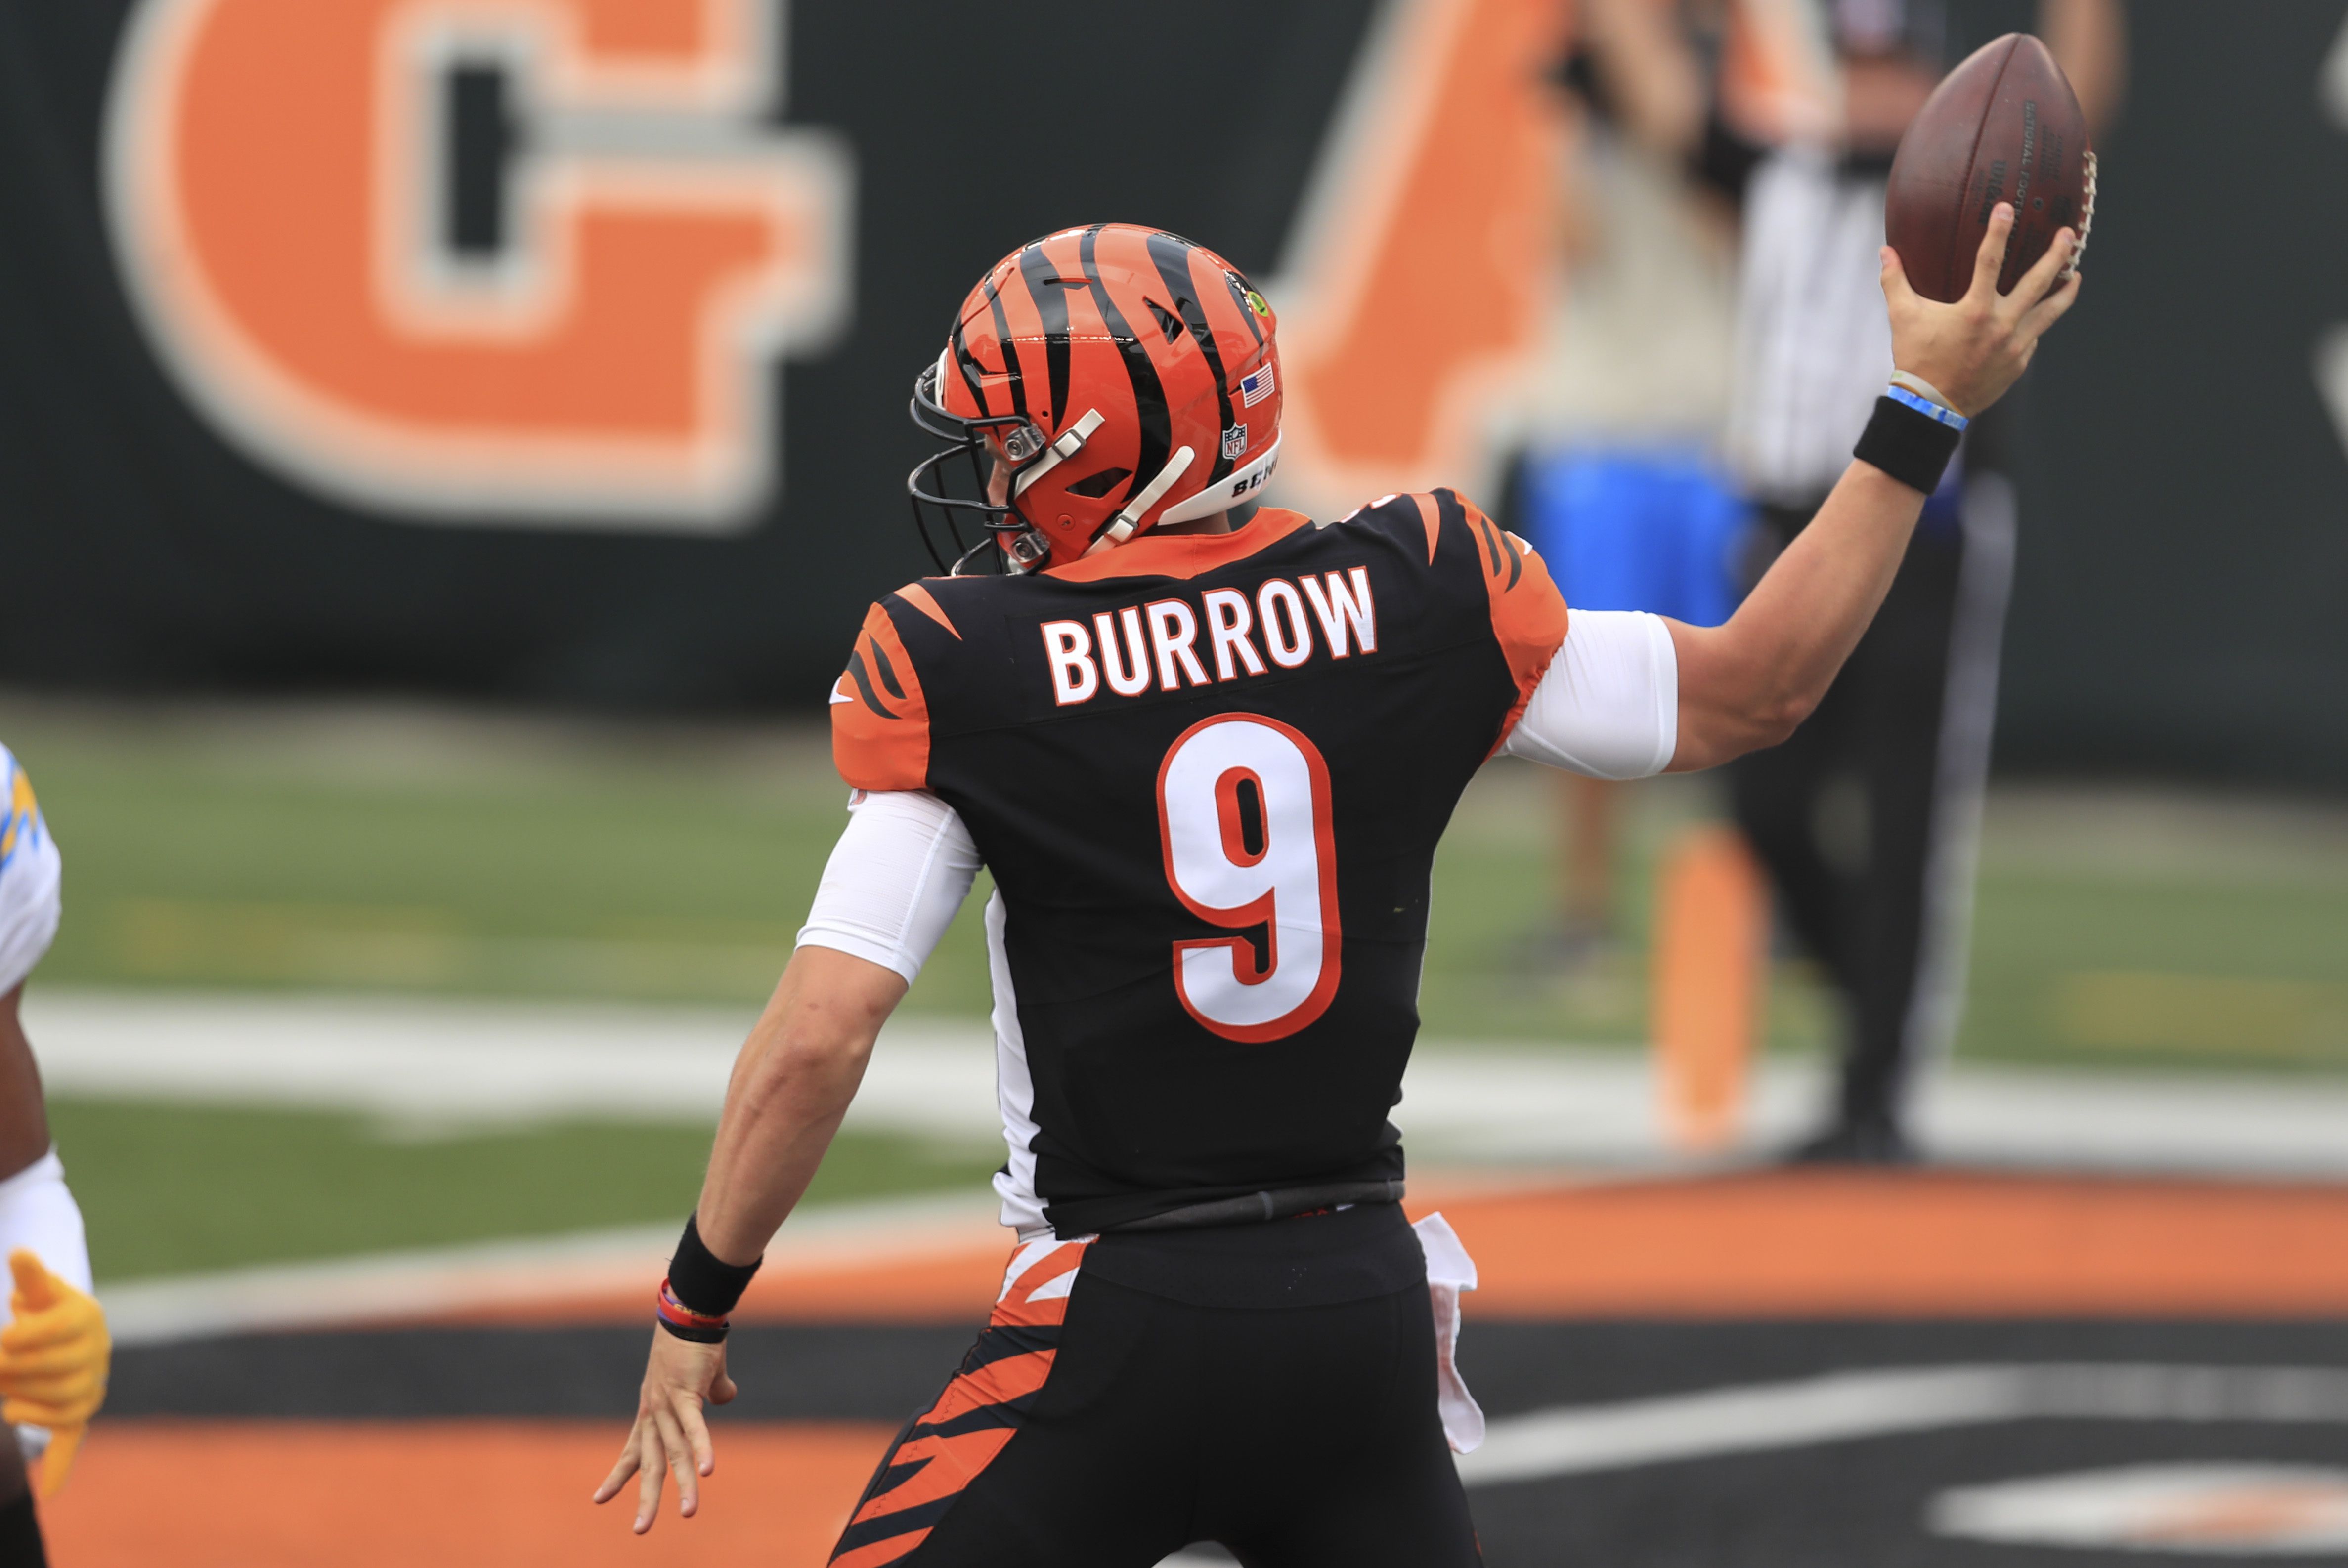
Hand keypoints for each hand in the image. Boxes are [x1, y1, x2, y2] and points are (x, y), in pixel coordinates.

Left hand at [0, 1249, 109, 1498]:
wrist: (63, 1335)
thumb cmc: (41, 1308)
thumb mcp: (37, 1290)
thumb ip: (29, 1276)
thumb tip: (18, 1254)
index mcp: (87, 1316)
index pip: (57, 1330)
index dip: (25, 1337)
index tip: (5, 1340)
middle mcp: (97, 1351)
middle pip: (55, 1368)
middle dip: (17, 1370)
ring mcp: (90, 1385)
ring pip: (59, 1402)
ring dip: (25, 1402)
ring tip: (5, 1394)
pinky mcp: (78, 1414)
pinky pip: (71, 1439)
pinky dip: (59, 1466)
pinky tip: (46, 1491)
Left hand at [591, 1327, 737, 1532]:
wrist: (690, 1311)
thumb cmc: (695, 1341)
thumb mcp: (700, 1374)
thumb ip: (711, 1392)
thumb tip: (726, 1398)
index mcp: (652, 1410)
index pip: (632, 1451)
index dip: (618, 1476)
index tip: (599, 1500)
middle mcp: (654, 1412)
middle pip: (650, 1463)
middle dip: (646, 1498)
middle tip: (640, 1531)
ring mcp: (667, 1404)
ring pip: (675, 1452)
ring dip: (683, 1485)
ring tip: (690, 1513)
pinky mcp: (686, 1393)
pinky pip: (694, 1427)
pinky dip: (702, 1449)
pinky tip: (708, 1471)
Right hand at [1882, 202, 2080, 415]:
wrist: (1930, 406)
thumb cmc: (1916, 359)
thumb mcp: (1903, 318)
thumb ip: (1895, 282)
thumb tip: (1886, 252)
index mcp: (1974, 310)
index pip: (1990, 261)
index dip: (1999, 232)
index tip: (2008, 208)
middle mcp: (2001, 325)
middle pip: (2038, 282)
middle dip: (2057, 255)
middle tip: (2069, 235)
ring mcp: (2015, 345)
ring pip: (2050, 312)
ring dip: (2065, 290)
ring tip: (2075, 274)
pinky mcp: (2019, 362)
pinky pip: (2034, 337)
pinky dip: (2037, 323)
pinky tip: (2038, 314)